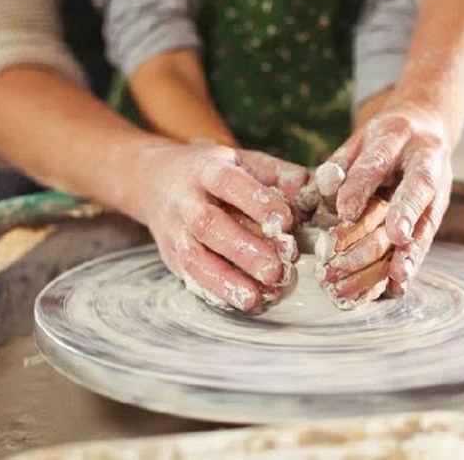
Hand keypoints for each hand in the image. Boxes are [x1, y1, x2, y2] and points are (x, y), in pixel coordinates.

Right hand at [130, 140, 296, 311]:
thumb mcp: (242, 160)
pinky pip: (188, 277)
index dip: (256, 201)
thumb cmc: (214, 173)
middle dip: (243, 250)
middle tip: (275, 271)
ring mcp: (174, 231)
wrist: (154, 179)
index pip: (228, 182)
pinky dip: (214, 292)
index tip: (285, 221)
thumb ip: (277, 173)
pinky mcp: (170, 256)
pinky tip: (239, 303)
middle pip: (209, 225)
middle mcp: (185, 200)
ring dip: (225, 281)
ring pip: (194, 257)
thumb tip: (308, 186)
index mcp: (206, 169)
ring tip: (256, 298)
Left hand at [316, 105, 452, 300]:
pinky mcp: (436, 214)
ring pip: (427, 221)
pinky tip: (400, 286)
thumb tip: (326, 188)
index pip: (380, 159)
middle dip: (404, 216)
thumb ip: (340, 164)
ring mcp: (437, 190)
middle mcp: (426, 163)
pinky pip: (425, 239)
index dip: (364, 185)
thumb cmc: (382, 141)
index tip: (345, 211)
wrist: (425, 131)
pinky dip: (413, 263)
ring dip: (412, 250)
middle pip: (417, 190)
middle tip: (393, 240)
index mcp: (400, 136)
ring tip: (398, 276)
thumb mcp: (358, 141)